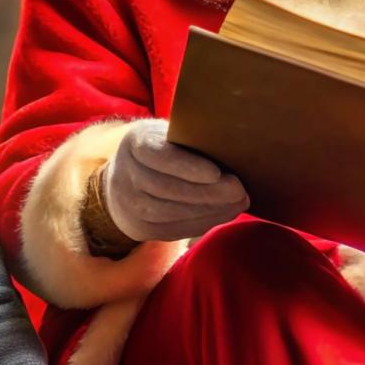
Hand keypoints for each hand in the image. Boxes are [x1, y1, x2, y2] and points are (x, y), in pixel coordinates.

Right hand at [105, 119, 248, 241]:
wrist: (128, 178)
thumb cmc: (166, 149)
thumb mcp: (172, 134)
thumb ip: (193, 137)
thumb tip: (232, 147)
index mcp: (135, 142)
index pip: (159, 155)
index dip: (187, 166)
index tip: (216, 173)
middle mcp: (124, 174)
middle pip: (167, 188)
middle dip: (208, 192)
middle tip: (239, 191)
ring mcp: (128, 205)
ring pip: (170, 212)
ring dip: (209, 210)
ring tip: (237, 204)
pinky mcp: (139, 228)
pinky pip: (171, 230)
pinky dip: (201, 223)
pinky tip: (223, 214)